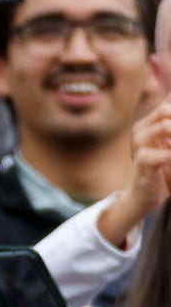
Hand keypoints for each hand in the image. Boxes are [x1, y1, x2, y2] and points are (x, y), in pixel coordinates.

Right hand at [97, 97, 170, 246]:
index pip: (167, 107)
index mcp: (148, 124)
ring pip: (164, 126)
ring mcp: (139, 146)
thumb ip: (169, 129)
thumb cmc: (160, 171)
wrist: (142, 198)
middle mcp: (141, 131)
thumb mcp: (167, 146)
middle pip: (166, 111)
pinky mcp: (142, 162)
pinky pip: (164, 154)